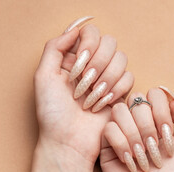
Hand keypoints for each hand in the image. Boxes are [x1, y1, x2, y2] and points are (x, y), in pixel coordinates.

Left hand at [26, 17, 132, 171]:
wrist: (69, 142)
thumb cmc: (53, 114)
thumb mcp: (43, 76)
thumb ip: (55, 46)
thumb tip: (76, 28)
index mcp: (73, 58)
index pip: (91, 33)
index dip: (88, 46)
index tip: (77, 66)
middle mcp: (93, 65)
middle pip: (110, 43)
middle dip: (97, 65)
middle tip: (82, 85)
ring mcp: (108, 79)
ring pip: (122, 60)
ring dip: (105, 80)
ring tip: (90, 99)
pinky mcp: (121, 93)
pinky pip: (129, 78)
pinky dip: (116, 91)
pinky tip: (103, 104)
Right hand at [100, 87, 173, 171]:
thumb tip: (171, 97)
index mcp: (158, 121)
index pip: (155, 94)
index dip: (161, 111)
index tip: (167, 136)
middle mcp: (139, 123)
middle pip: (137, 100)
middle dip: (149, 127)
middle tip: (156, 150)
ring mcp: (122, 132)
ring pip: (121, 111)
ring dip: (135, 136)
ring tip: (143, 158)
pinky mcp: (106, 146)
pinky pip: (109, 129)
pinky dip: (122, 145)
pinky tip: (130, 163)